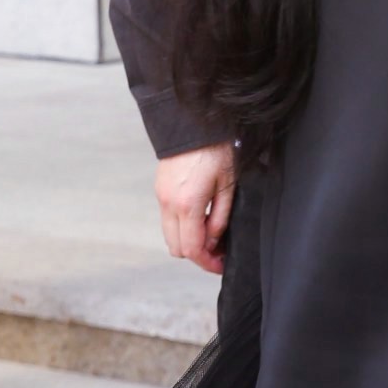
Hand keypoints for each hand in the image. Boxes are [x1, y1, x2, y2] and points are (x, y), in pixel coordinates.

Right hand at [155, 143, 235, 276]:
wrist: (194, 122)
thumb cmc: (216, 149)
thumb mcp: (227, 185)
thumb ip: (219, 218)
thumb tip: (214, 241)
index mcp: (187, 205)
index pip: (192, 249)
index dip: (207, 263)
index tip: (221, 265)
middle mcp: (168, 204)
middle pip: (176, 248)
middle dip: (197, 254)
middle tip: (218, 252)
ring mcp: (161, 196)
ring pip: (170, 235)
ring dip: (188, 240)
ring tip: (211, 234)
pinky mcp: (160, 189)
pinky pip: (167, 219)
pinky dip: (181, 226)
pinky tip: (200, 218)